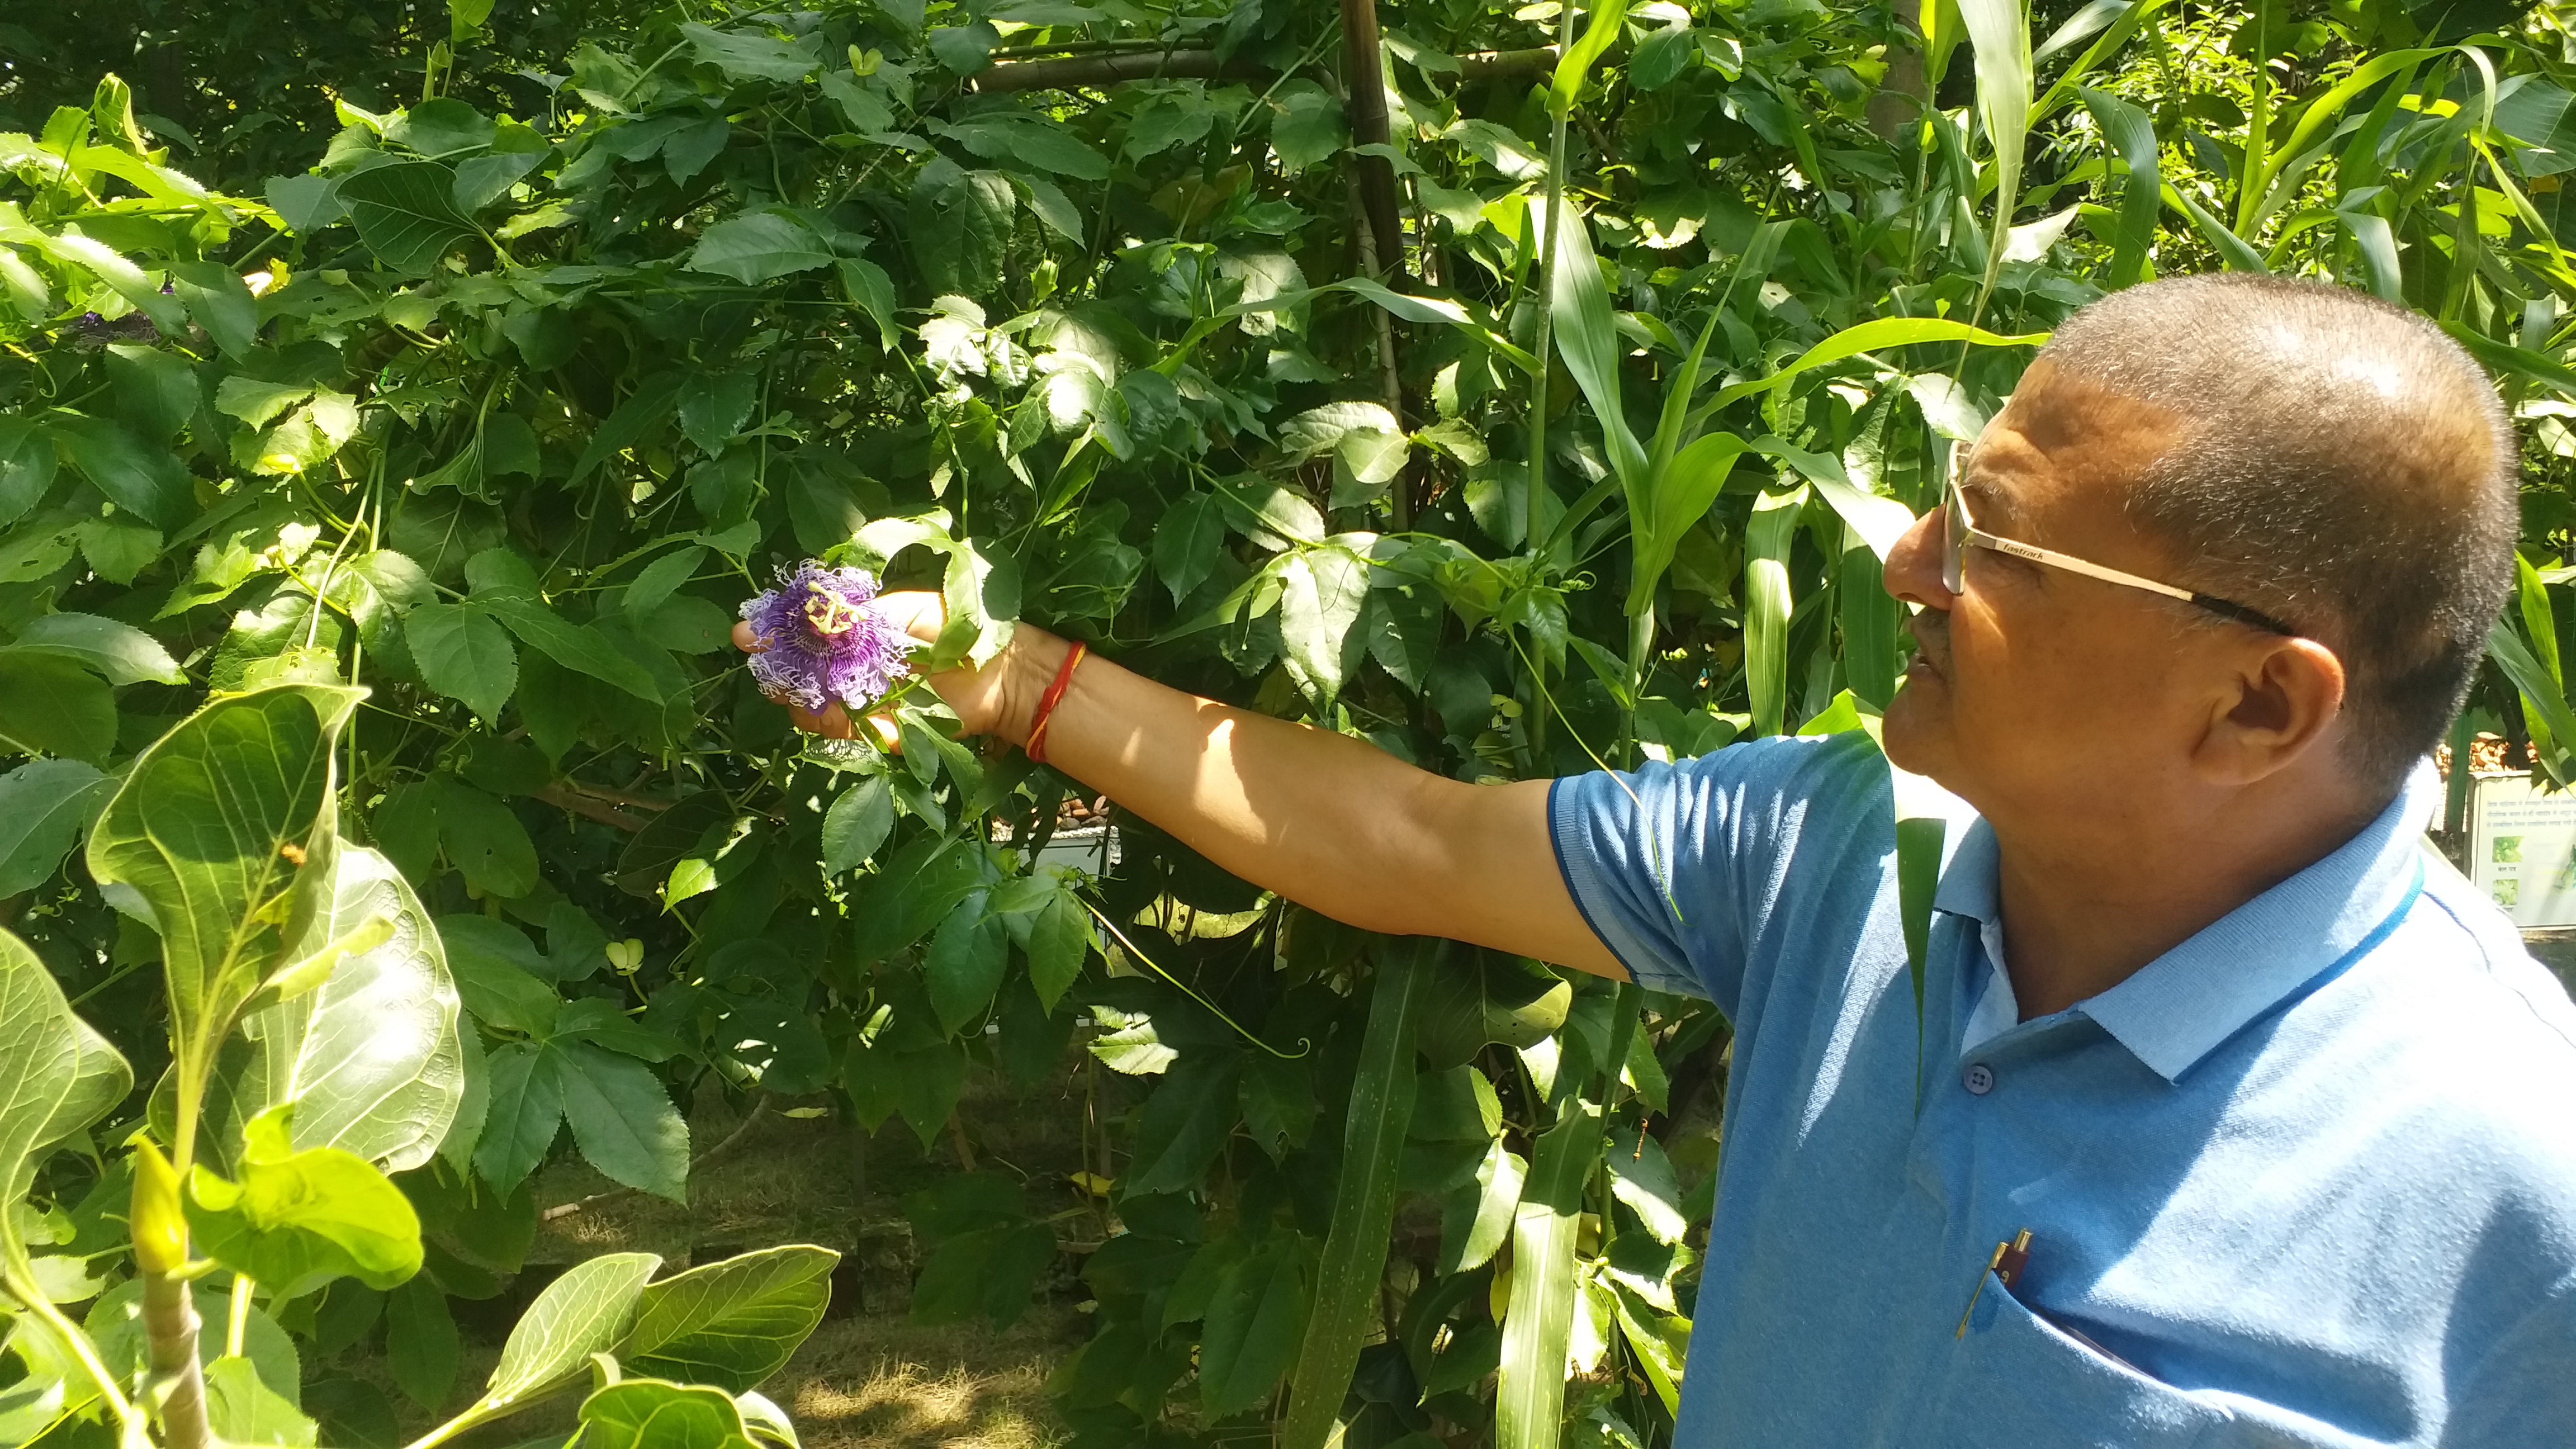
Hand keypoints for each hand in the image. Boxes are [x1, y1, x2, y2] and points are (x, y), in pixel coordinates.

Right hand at [729, 589, 1059, 743]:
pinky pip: (849, 734)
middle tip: (779, 675)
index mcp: (850, 629)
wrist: (1001, 675)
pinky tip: (872, 720)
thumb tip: (806, 615)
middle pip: (792, 676)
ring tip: (827, 700)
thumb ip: (854, 616)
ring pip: (811, 710)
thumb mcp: (903, 609)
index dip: (768, 634)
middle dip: (780, 676)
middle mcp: (848, 665)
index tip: (746, 636)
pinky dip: (852, 728)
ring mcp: (860, 700)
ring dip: (810, 706)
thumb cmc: (958, 628)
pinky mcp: (879, 730)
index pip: (795, 631)